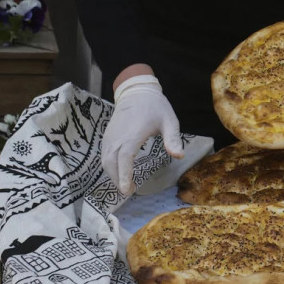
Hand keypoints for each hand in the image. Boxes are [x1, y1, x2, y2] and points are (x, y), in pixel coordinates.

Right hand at [102, 73, 183, 194]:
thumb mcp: (169, 121)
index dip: (125, 174)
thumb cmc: (155, 107)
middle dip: (118, 179)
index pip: (125, 157)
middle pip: (112, 162)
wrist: (136, 92)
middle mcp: (118, 136)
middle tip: (130, 191)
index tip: (127, 189)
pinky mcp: (107, 136)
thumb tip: (179, 156)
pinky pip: (104, 155)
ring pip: (106, 160)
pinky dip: (110, 166)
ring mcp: (110, 136)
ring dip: (113, 175)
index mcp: (133, 134)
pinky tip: (120, 173)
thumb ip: (173, 139)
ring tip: (126, 185)